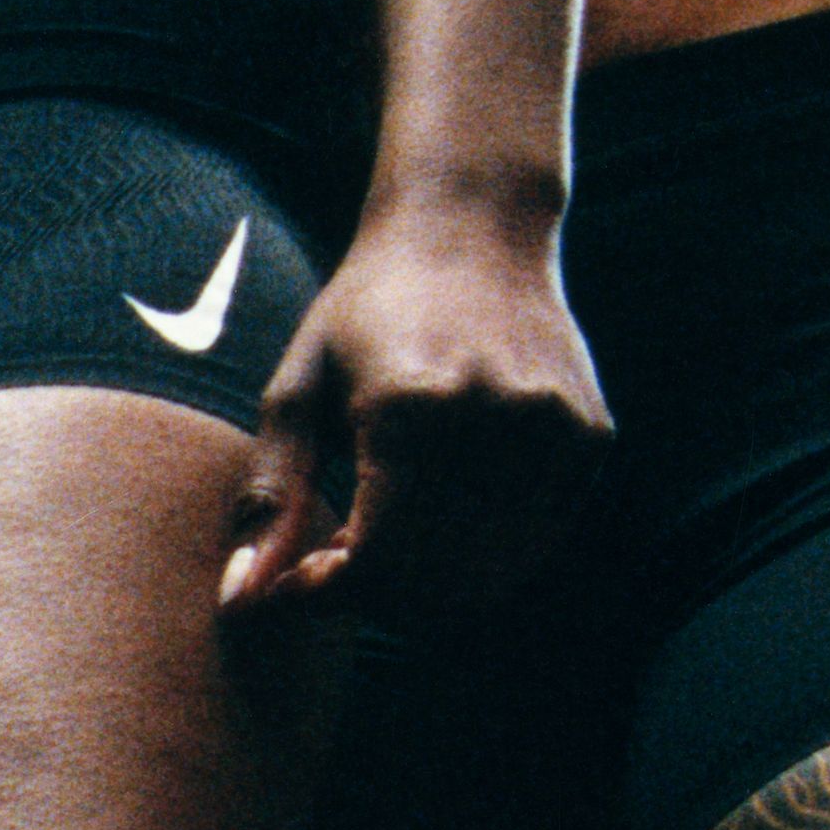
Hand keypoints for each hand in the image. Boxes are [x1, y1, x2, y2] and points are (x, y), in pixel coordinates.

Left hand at [224, 190, 606, 616]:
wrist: (473, 227)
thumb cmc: (363, 312)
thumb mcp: (298, 390)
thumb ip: (270, 498)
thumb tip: (238, 602)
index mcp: (410, 408)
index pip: (379, 563)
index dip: (332, 596)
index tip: (299, 582)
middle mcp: (494, 421)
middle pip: (437, 581)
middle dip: (376, 597)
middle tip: (338, 557)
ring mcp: (553, 430)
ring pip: (492, 574)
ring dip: (432, 584)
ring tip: (386, 530)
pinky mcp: (590, 436)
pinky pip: (536, 540)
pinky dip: (486, 552)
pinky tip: (445, 506)